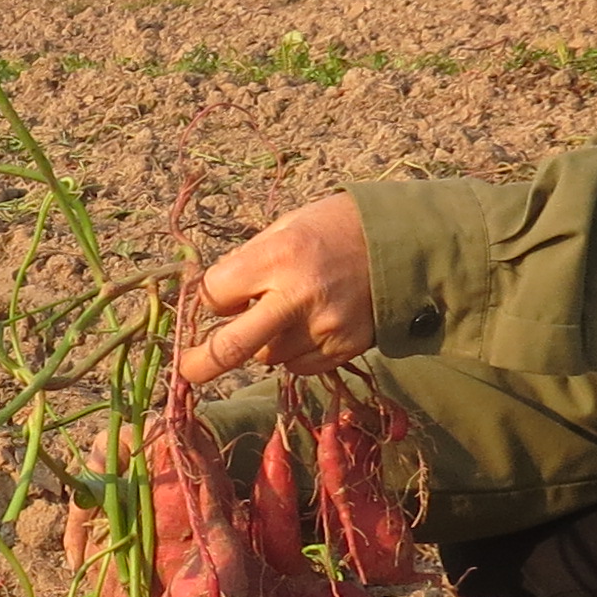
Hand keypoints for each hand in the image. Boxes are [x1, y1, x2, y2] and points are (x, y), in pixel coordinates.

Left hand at [178, 194, 375, 388]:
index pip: (217, 294)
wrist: (410, 243)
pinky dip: (294, 352)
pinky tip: (311, 325)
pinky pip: (299, 365)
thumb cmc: (339, 226)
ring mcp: (324, 328)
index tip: (222, 297)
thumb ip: (250, 261)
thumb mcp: (288, 225)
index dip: (213, 299)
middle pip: (233, 346)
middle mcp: (298, 296)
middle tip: (186, 370)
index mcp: (279, 256)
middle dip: (202, 363)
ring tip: (289, 312)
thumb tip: (213, 300)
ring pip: (267, 356)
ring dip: (264, 342)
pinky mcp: (344, 349)